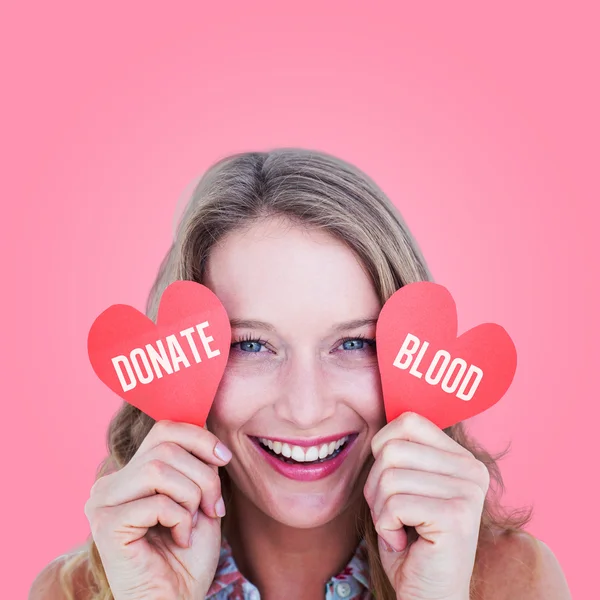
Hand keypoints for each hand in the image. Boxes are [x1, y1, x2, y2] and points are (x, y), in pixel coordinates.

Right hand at [84, 419, 230, 599]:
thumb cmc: (189, 552)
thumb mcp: (198, 495)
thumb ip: (194, 461)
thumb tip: (204, 423)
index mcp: (130, 473)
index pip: (164, 429)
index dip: (200, 438)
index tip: (224, 459)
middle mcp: (110, 483)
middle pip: (165, 447)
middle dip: (203, 475)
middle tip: (213, 506)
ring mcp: (102, 503)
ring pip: (158, 470)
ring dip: (191, 496)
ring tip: (194, 521)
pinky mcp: (105, 525)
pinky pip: (155, 502)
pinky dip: (180, 519)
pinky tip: (179, 539)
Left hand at [363, 412, 488, 599]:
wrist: (427, 592)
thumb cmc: (410, 538)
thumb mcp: (404, 484)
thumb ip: (402, 452)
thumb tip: (385, 420)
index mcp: (461, 458)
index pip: (408, 421)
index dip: (383, 449)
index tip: (391, 481)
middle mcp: (472, 470)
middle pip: (392, 449)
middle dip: (377, 486)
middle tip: (394, 513)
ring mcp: (469, 492)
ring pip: (389, 476)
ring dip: (381, 509)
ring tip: (401, 528)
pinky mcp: (457, 516)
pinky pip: (394, 504)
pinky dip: (386, 526)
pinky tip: (405, 541)